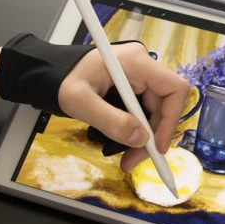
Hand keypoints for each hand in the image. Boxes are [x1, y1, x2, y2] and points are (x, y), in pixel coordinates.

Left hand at [58, 42, 190, 172]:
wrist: (50, 73)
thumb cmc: (61, 81)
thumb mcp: (80, 102)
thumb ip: (110, 120)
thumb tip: (140, 139)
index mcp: (137, 62)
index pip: (174, 89)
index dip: (171, 118)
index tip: (157, 146)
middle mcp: (144, 66)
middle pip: (166, 105)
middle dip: (153, 136)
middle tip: (133, 161)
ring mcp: (140, 77)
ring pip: (156, 112)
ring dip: (145, 138)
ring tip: (127, 160)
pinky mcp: (134, 87)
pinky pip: (144, 112)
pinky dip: (137, 131)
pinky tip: (126, 146)